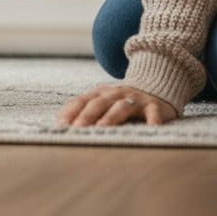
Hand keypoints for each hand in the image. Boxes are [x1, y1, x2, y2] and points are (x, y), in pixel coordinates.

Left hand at [57, 84, 177, 126]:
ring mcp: (135, 99)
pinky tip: (151, 129)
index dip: (71, 111)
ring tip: (102, 127)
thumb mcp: (104, 103)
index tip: (61, 124)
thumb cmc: (122, 102)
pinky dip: (152, 120)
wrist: (155, 88)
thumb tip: (63, 128)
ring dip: (111, 116)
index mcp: (100, 94)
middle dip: (86, 115)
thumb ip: (87, 112)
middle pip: (98, 103)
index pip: (82, 101)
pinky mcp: (154, 106)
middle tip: (77, 128)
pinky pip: (153, 113)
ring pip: (121, 106)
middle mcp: (115, 94)